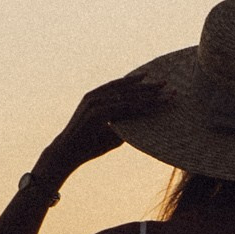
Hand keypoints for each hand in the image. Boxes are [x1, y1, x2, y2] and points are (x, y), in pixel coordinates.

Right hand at [41, 73, 169, 172]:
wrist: (67, 154)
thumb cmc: (88, 145)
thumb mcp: (111, 133)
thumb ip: (123, 124)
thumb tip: (141, 123)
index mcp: (96, 97)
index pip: (120, 86)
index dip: (137, 82)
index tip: (154, 79)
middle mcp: (95, 96)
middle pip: (126, 88)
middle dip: (147, 86)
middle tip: (166, 83)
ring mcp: (95, 104)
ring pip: (127, 97)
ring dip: (148, 95)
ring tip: (165, 93)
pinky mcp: (96, 114)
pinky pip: (122, 109)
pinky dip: (138, 108)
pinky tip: (152, 107)